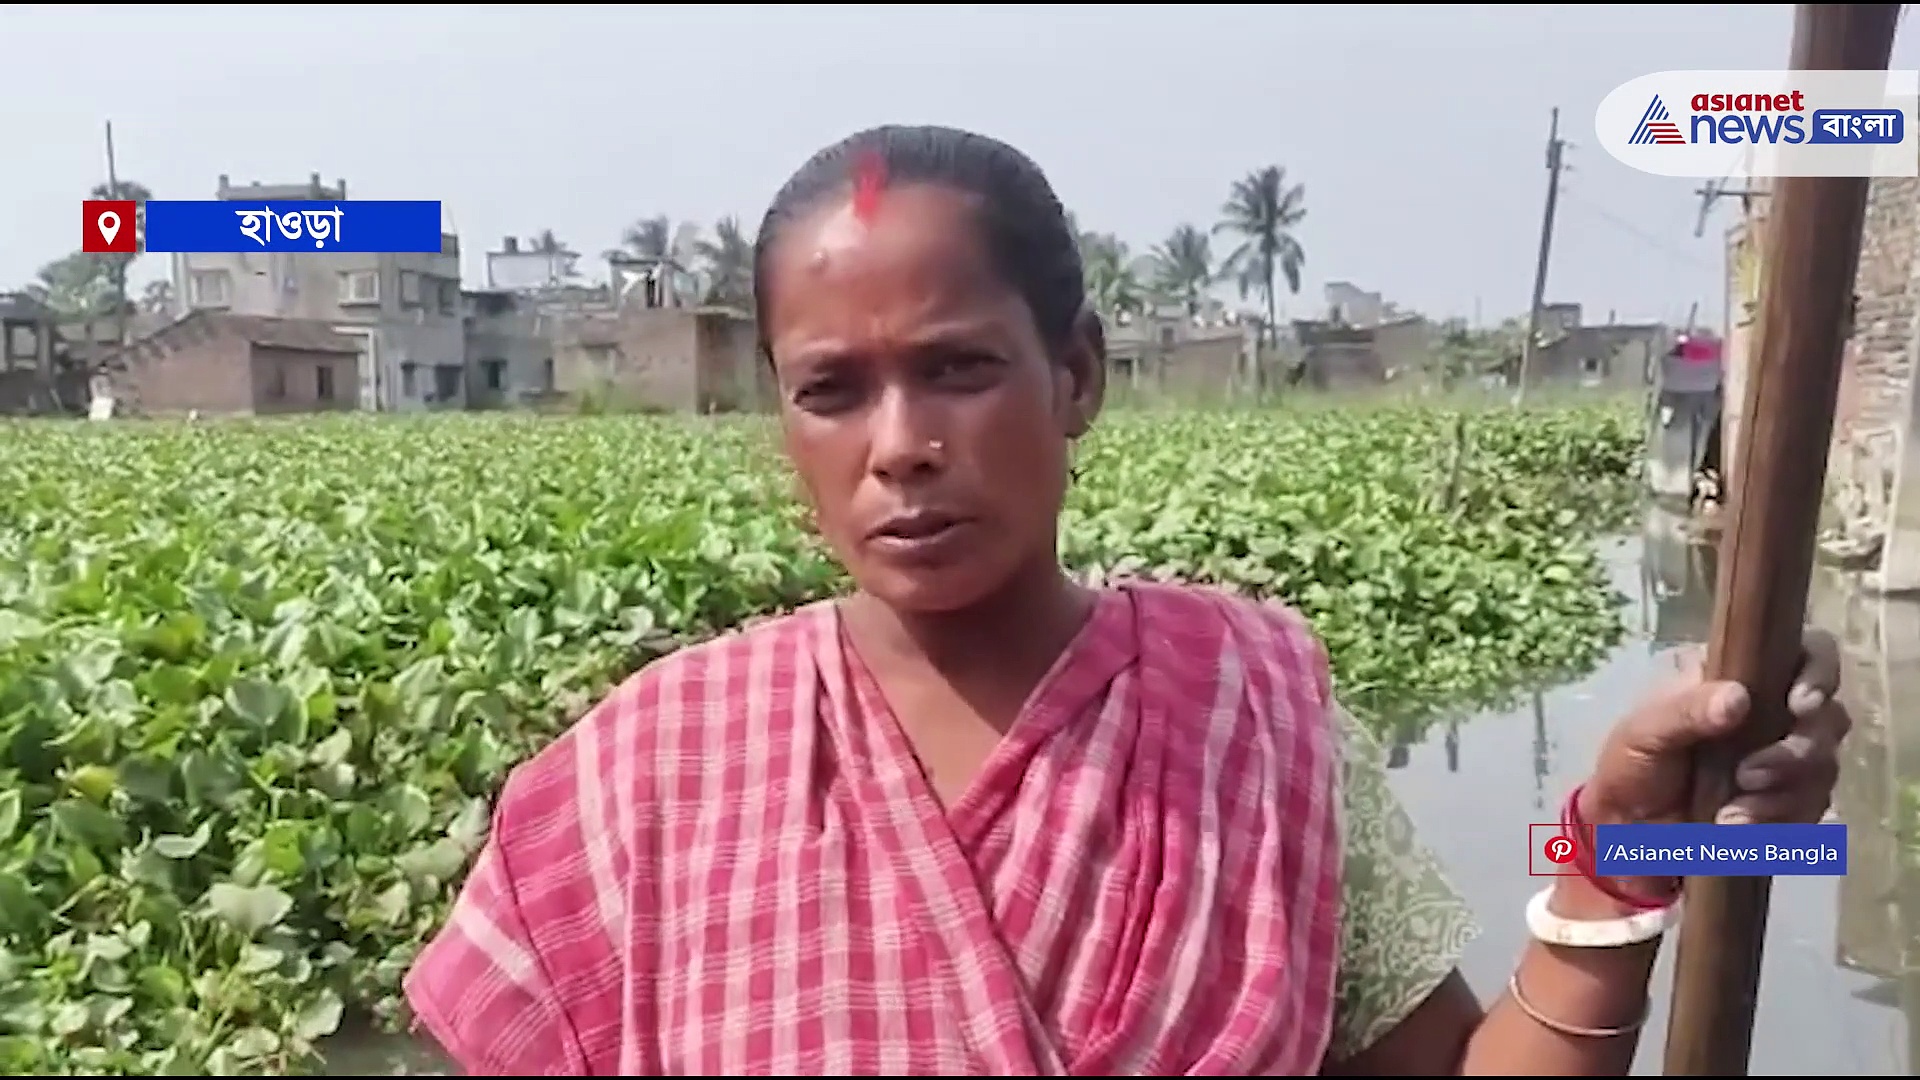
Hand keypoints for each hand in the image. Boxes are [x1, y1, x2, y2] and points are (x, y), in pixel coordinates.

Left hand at [1579, 628, 1850, 827]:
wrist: (1626, 829)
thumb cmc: (1631, 764)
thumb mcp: (1644, 731)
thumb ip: (1685, 710)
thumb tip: (1739, 697)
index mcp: (1741, 677)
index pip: (1808, 653)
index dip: (1818, 673)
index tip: (1799, 705)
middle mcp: (1774, 713)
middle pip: (1828, 718)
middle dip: (1796, 751)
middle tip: (1748, 775)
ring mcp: (1787, 759)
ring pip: (1823, 768)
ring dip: (1783, 795)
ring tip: (1730, 816)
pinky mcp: (1789, 803)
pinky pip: (1811, 810)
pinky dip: (1779, 822)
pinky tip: (1739, 829)